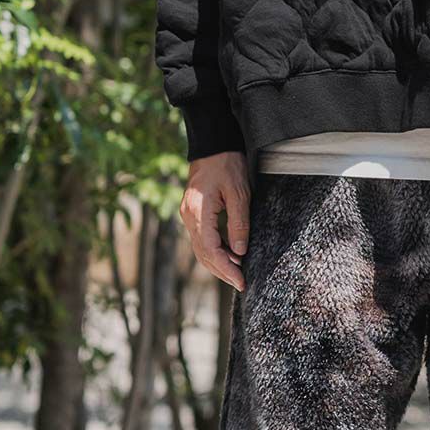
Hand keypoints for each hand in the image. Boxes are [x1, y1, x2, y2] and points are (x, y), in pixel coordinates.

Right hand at [179, 150, 251, 291]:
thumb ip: (239, 223)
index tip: (241, 281)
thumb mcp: (239, 193)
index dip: (226, 268)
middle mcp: (188, 216)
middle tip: (241, 284)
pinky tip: (230, 256)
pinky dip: (214, 251)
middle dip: (222, 271)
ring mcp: (188, 215)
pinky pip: (201, 239)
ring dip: (217, 263)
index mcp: (198, 212)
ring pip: (200, 249)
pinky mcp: (192, 214)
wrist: (212, 146)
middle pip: (203, 254)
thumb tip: (239, 252)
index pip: (210, 250)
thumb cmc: (227, 165)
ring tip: (237, 274)